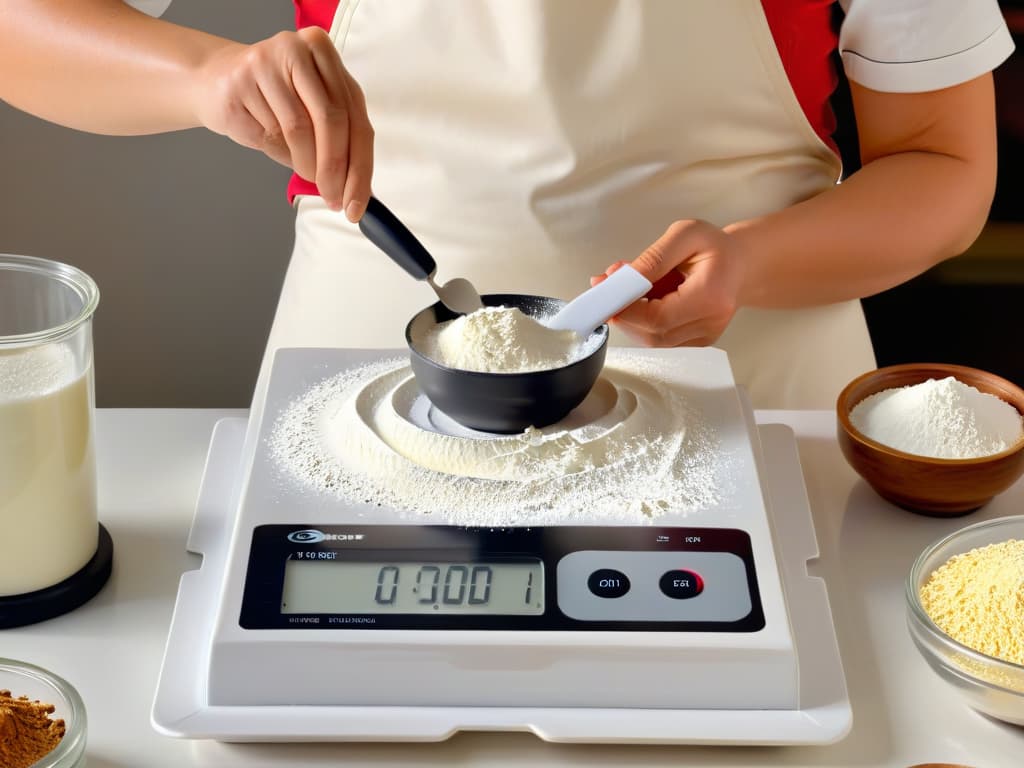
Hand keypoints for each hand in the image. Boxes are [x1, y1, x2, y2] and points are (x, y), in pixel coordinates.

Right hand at [192, 28, 372, 219]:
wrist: (215, 80)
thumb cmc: (275, 96)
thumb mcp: (315, 104)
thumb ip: (342, 133)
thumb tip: (358, 186)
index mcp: (323, 49)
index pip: (354, 114)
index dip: (360, 164)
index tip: (357, 201)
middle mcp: (295, 49)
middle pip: (330, 120)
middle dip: (336, 169)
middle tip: (335, 199)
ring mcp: (264, 63)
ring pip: (298, 130)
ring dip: (306, 165)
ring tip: (306, 175)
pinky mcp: (239, 84)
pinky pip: (268, 134)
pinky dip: (278, 152)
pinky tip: (272, 144)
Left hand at [592, 220, 747, 346]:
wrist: (742, 264)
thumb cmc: (716, 247)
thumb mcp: (684, 235)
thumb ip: (652, 259)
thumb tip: (618, 280)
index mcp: (712, 296)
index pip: (659, 317)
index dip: (626, 311)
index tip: (604, 295)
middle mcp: (711, 323)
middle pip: (653, 334)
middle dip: (623, 313)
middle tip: (607, 288)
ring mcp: (705, 336)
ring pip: (654, 340)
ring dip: (631, 317)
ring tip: (626, 288)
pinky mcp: (697, 341)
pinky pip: (661, 338)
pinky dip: (643, 321)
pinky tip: (643, 299)